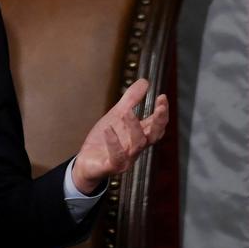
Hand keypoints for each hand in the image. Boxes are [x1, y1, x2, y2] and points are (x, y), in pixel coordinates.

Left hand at [71, 79, 168, 194]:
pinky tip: (109, 130)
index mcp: (138, 135)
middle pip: (153, 136)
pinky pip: (117, 157)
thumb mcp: (116, 115)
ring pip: (137, 145)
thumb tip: (145, 81)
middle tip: (160, 106)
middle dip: (159, 121)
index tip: (162, 97)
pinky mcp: (111, 166)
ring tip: (126, 113)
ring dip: (134, 128)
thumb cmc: (105, 140)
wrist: (86, 162)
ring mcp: (125, 158)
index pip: (157, 125)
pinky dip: (114, 143)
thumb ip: (130, 100)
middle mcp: (136, 148)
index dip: (162, 112)